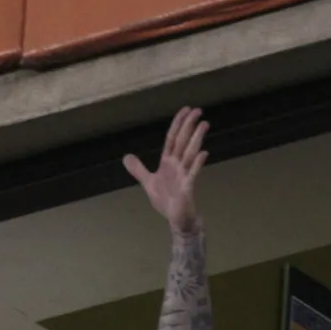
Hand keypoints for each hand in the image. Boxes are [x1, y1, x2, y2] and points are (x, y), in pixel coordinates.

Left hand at [123, 107, 208, 234]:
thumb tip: (126, 157)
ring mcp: (184, 175)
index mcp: (168, 162)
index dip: (177, 124)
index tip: (186, 110)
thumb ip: (138, 169)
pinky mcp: (188, 188)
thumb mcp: (148, 183)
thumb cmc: (166, 201)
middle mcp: (177, 165)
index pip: (172, 139)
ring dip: (196, 139)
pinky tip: (204, 153)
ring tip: (204, 124)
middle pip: (183, 142)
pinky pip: (193, 174)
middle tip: (199, 111)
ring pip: (190, 154)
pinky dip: (198, 164)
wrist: (176, 219)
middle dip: (189, 126)